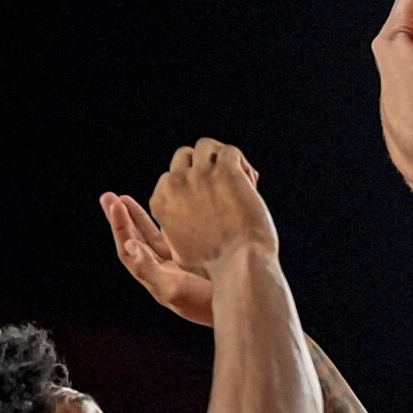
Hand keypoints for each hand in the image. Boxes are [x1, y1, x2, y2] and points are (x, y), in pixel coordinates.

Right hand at [147, 139, 275, 273]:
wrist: (239, 265)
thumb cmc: (216, 265)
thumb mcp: (181, 252)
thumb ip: (173, 230)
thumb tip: (176, 220)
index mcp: (161, 200)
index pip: (172, 176)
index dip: (192, 185)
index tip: (211, 198)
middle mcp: (176, 183)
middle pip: (185, 156)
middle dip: (204, 166)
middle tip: (225, 184)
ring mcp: (200, 174)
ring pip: (206, 146)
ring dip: (221, 157)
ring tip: (239, 177)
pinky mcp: (226, 170)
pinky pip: (231, 152)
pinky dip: (241, 163)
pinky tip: (251, 180)